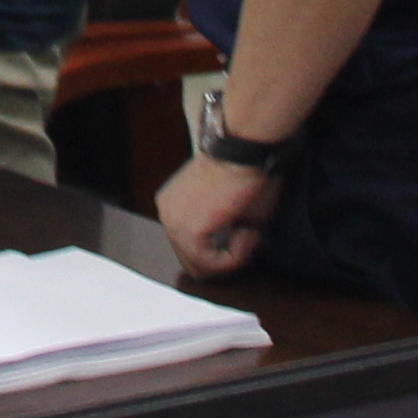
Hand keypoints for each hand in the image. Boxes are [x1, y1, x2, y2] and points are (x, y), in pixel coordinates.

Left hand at [157, 154, 277, 277]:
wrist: (244, 150)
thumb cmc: (246, 169)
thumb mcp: (233, 208)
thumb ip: (227, 233)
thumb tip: (239, 254)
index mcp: (172, 203)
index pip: (191, 246)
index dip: (223, 249)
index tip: (246, 231)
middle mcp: (166, 213)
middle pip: (193, 259)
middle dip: (226, 257)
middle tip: (250, 237)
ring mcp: (173, 223)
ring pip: (202, 267)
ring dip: (233, 257)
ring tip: (250, 233)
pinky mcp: (187, 232)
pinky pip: (212, 265)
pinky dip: (235, 257)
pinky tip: (248, 233)